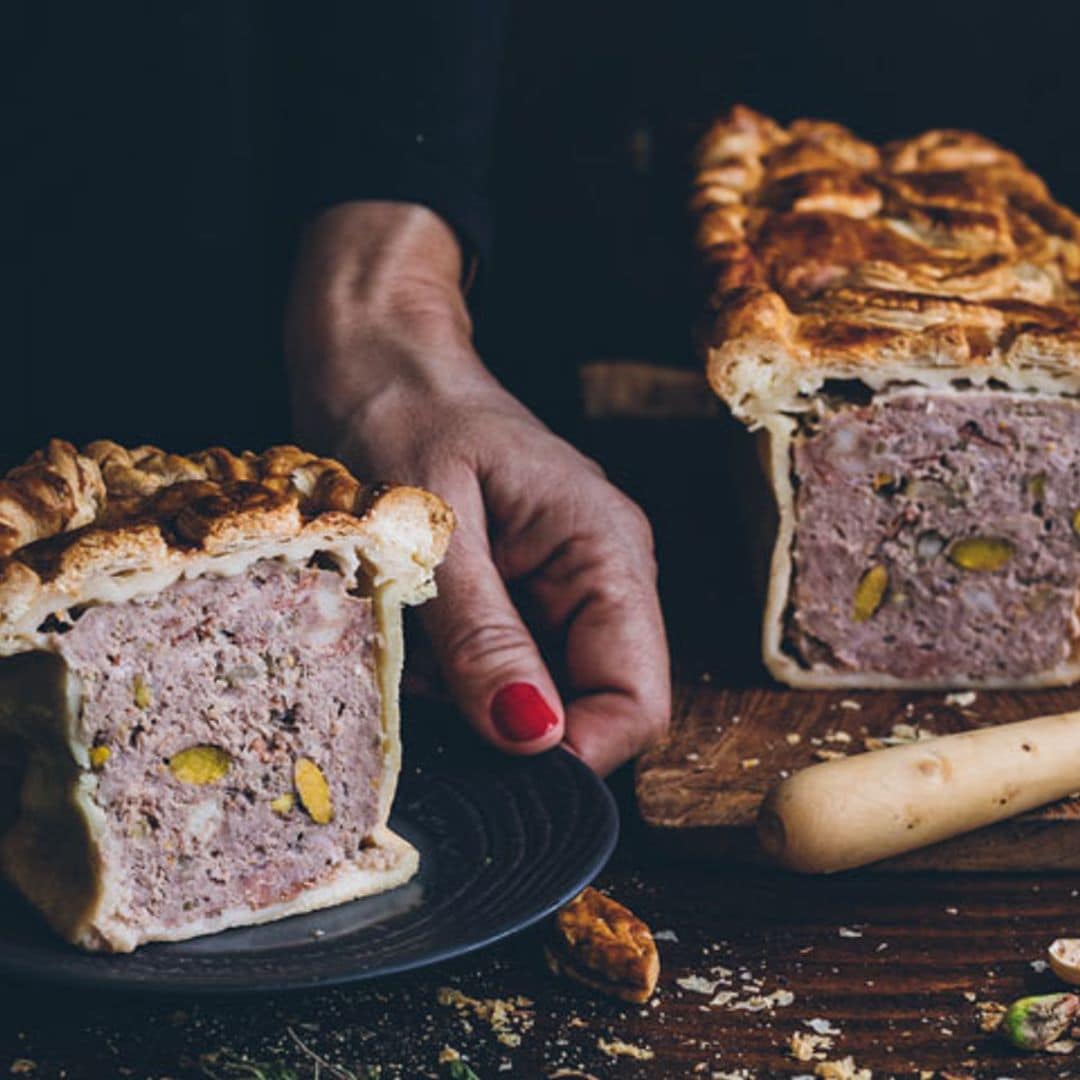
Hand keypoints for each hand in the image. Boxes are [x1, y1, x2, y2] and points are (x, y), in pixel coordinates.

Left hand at [287, 203, 669, 773]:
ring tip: (414, 659)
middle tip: (433, 714)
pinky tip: (415, 645)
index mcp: (606, 550)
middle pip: (594, 705)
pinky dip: (461, 680)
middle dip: (518, 732)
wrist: (374, 359)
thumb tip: (532, 739)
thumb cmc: (401, 414)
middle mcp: (602, 574)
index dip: (576, 752)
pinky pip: (507, 666)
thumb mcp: (434, 532)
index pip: (637, 697)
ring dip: (481, 706)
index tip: (494, 772)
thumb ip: (484, 637)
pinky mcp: (521, 591)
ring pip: (547, 695)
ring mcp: (562, 584)